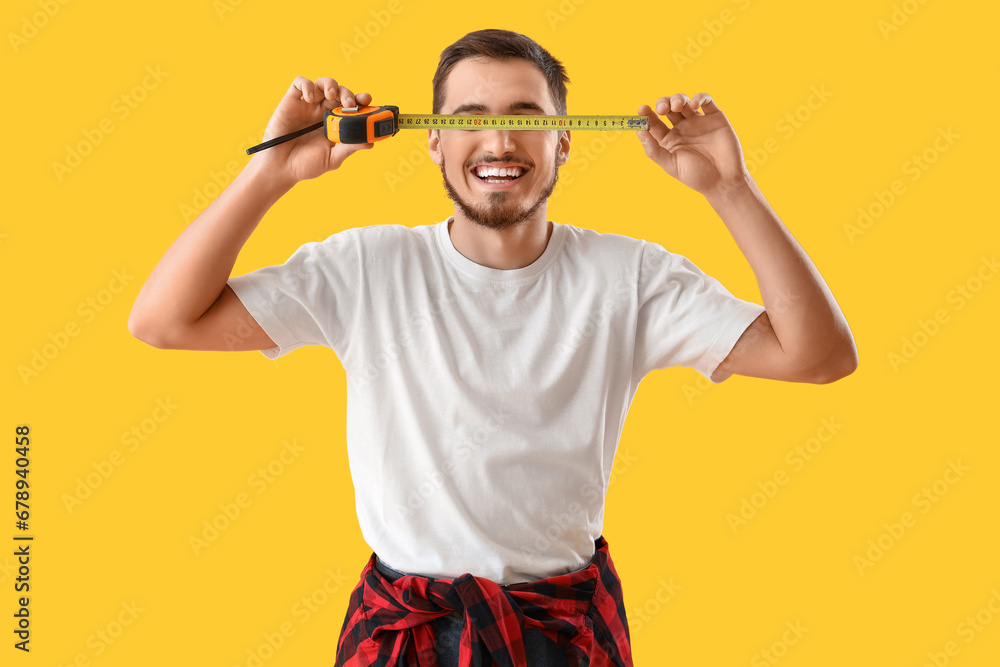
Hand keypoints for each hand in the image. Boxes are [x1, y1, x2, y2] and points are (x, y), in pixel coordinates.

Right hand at [252, 76, 373, 183]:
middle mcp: (324, 111)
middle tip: (349, 103)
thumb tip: (370, 142)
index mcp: (337, 123)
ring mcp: (309, 104)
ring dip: (331, 85)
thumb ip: (349, 148)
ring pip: (324, 83)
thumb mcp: (332, 158)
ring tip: (331, 96)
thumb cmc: (307, 164)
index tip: (367, 100)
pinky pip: (300, 83)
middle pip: (341, 92)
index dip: (361, 100)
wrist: (281, 167)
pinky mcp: (292, 100)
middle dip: (348, 94)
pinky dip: (308, 85)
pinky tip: (310, 99)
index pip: (353, 106)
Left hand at [636, 93, 748, 196]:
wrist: (724, 180)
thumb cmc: (697, 176)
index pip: (654, 122)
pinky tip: (693, 104)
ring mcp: (698, 122)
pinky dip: (698, 97)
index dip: (646, 114)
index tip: (642, 109)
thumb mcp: (671, 165)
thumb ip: (654, 150)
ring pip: (684, 101)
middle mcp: (682, 129)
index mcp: (669, 140)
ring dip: (677, 99)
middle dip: (663, 103)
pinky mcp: (714, 117)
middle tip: (662, 109)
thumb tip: (639, 131)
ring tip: (676, 106)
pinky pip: (705, 100)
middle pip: (668, 108)